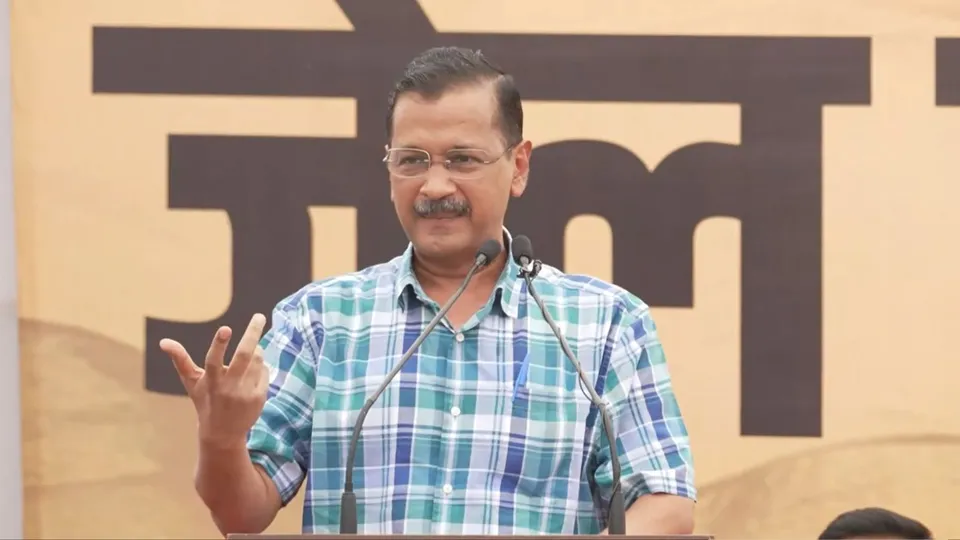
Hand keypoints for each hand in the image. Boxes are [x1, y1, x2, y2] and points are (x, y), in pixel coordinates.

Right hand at [159, 313, 269, 449]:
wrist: (223, 433)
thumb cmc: (205, 400)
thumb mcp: (191, 382)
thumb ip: (180, 360)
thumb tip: (163, 341)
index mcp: (211, 381)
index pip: (214, 360)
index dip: (219, 344)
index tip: (225, 328)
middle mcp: (228, 387)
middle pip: (244, 355)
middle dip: (252, 333)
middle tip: (259, 316)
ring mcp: (245, 393)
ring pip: (257, 360)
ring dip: (256, 350)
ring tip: (250, 350)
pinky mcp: (259, 397)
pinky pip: (265, 370)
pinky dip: (260, 366)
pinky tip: (252, 372)